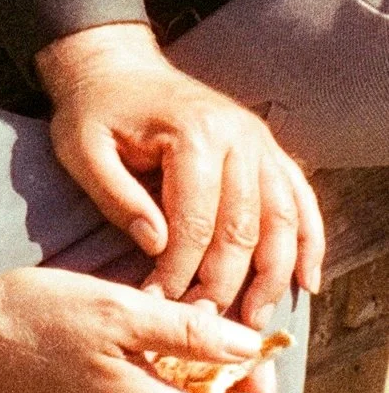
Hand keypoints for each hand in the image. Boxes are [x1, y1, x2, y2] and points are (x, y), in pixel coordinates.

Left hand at [36, 24, 323, 326]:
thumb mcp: (83, 150)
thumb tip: (156, 246)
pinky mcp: (267, 150)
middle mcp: (239, 135)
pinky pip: (299, 200)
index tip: (159, 306)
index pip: (196, 221)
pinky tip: (305, 281)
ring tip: (255, 318)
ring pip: (282, 219)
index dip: (180, 271)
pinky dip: (308, 242)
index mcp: (194, 134)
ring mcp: (260, 141)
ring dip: (273, 274)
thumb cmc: (95, 111)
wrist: (117, 67)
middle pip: (244, 227)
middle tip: (204, 325)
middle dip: (225, 283)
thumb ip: (116, 197)